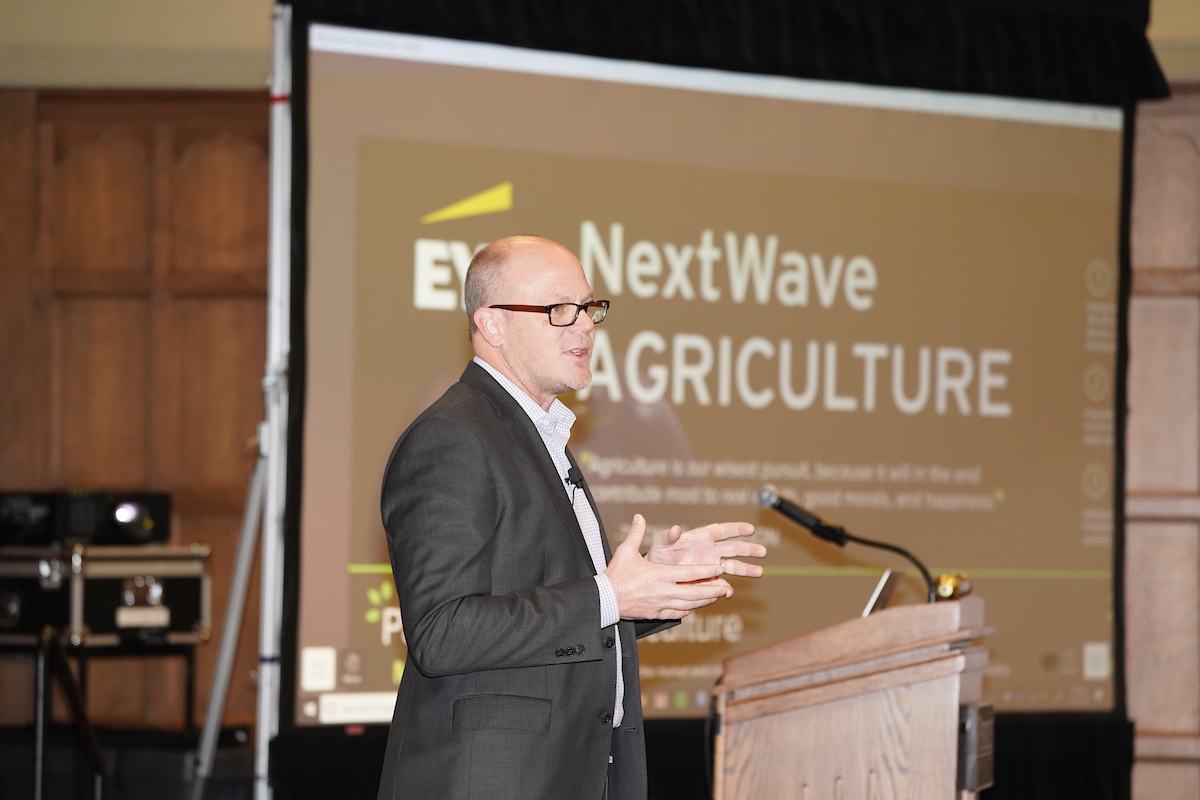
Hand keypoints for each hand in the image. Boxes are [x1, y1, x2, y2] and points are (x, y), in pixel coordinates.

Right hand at [605, 515, 734, 619]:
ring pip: (689, 605)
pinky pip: (677, 613)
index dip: (707, 571)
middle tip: (725, 588)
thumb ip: (636, 534)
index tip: (719, 569)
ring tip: (715, 598)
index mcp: (661, 574)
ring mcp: (662, 604)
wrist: (605, 600)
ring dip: (704, 601)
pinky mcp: (656, 613)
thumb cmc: (616, 575)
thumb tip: (640, 517)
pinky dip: (687, 610)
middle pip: (695, 592)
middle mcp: (665, 591)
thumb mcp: (625, 552)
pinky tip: (692, 607)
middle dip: (712, 590)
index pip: (691, 573)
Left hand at [646, 521, 765, 577]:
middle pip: (734, 548)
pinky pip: (721, 585)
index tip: (750, 529)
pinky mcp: (708, 581)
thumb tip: (675, 529)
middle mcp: (710, 551)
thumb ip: (668, 537)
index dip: (736, 529)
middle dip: (748, 550)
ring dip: (746, 569)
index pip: (722, 531)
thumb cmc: (658, 554)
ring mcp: (711, 566)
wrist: (656, 575)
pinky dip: (725, 589)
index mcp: (701, 538)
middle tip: (762, 552)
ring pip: (733, 566)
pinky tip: (728, 592)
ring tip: (759, 572)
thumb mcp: (660, 543)